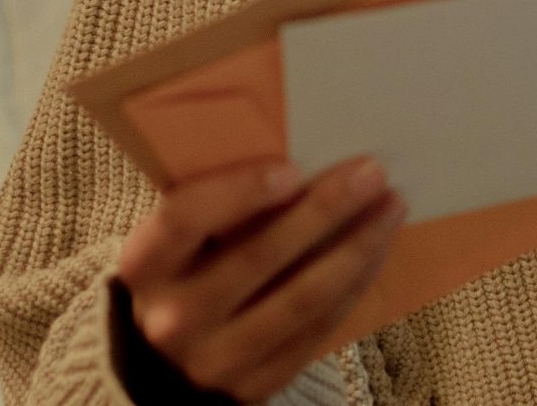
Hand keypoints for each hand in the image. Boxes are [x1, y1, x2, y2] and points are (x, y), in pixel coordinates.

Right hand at [115, 155, 406, 402]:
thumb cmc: (180, 279)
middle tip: (371, 173)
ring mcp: (216, 358)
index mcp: (145, 267)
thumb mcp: (174, 246)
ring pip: (300, 299)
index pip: (185, 219)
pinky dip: (352, 287)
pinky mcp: (254, 385)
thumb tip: (296, 154)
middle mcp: (174, 317)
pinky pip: (315, 330)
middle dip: (324, 210)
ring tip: (390, 207)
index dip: (239, 192)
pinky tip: (376, 252)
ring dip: (356, 248)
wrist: (163, 370)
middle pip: (259, 256)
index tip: (293, 169)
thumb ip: (212, 208)